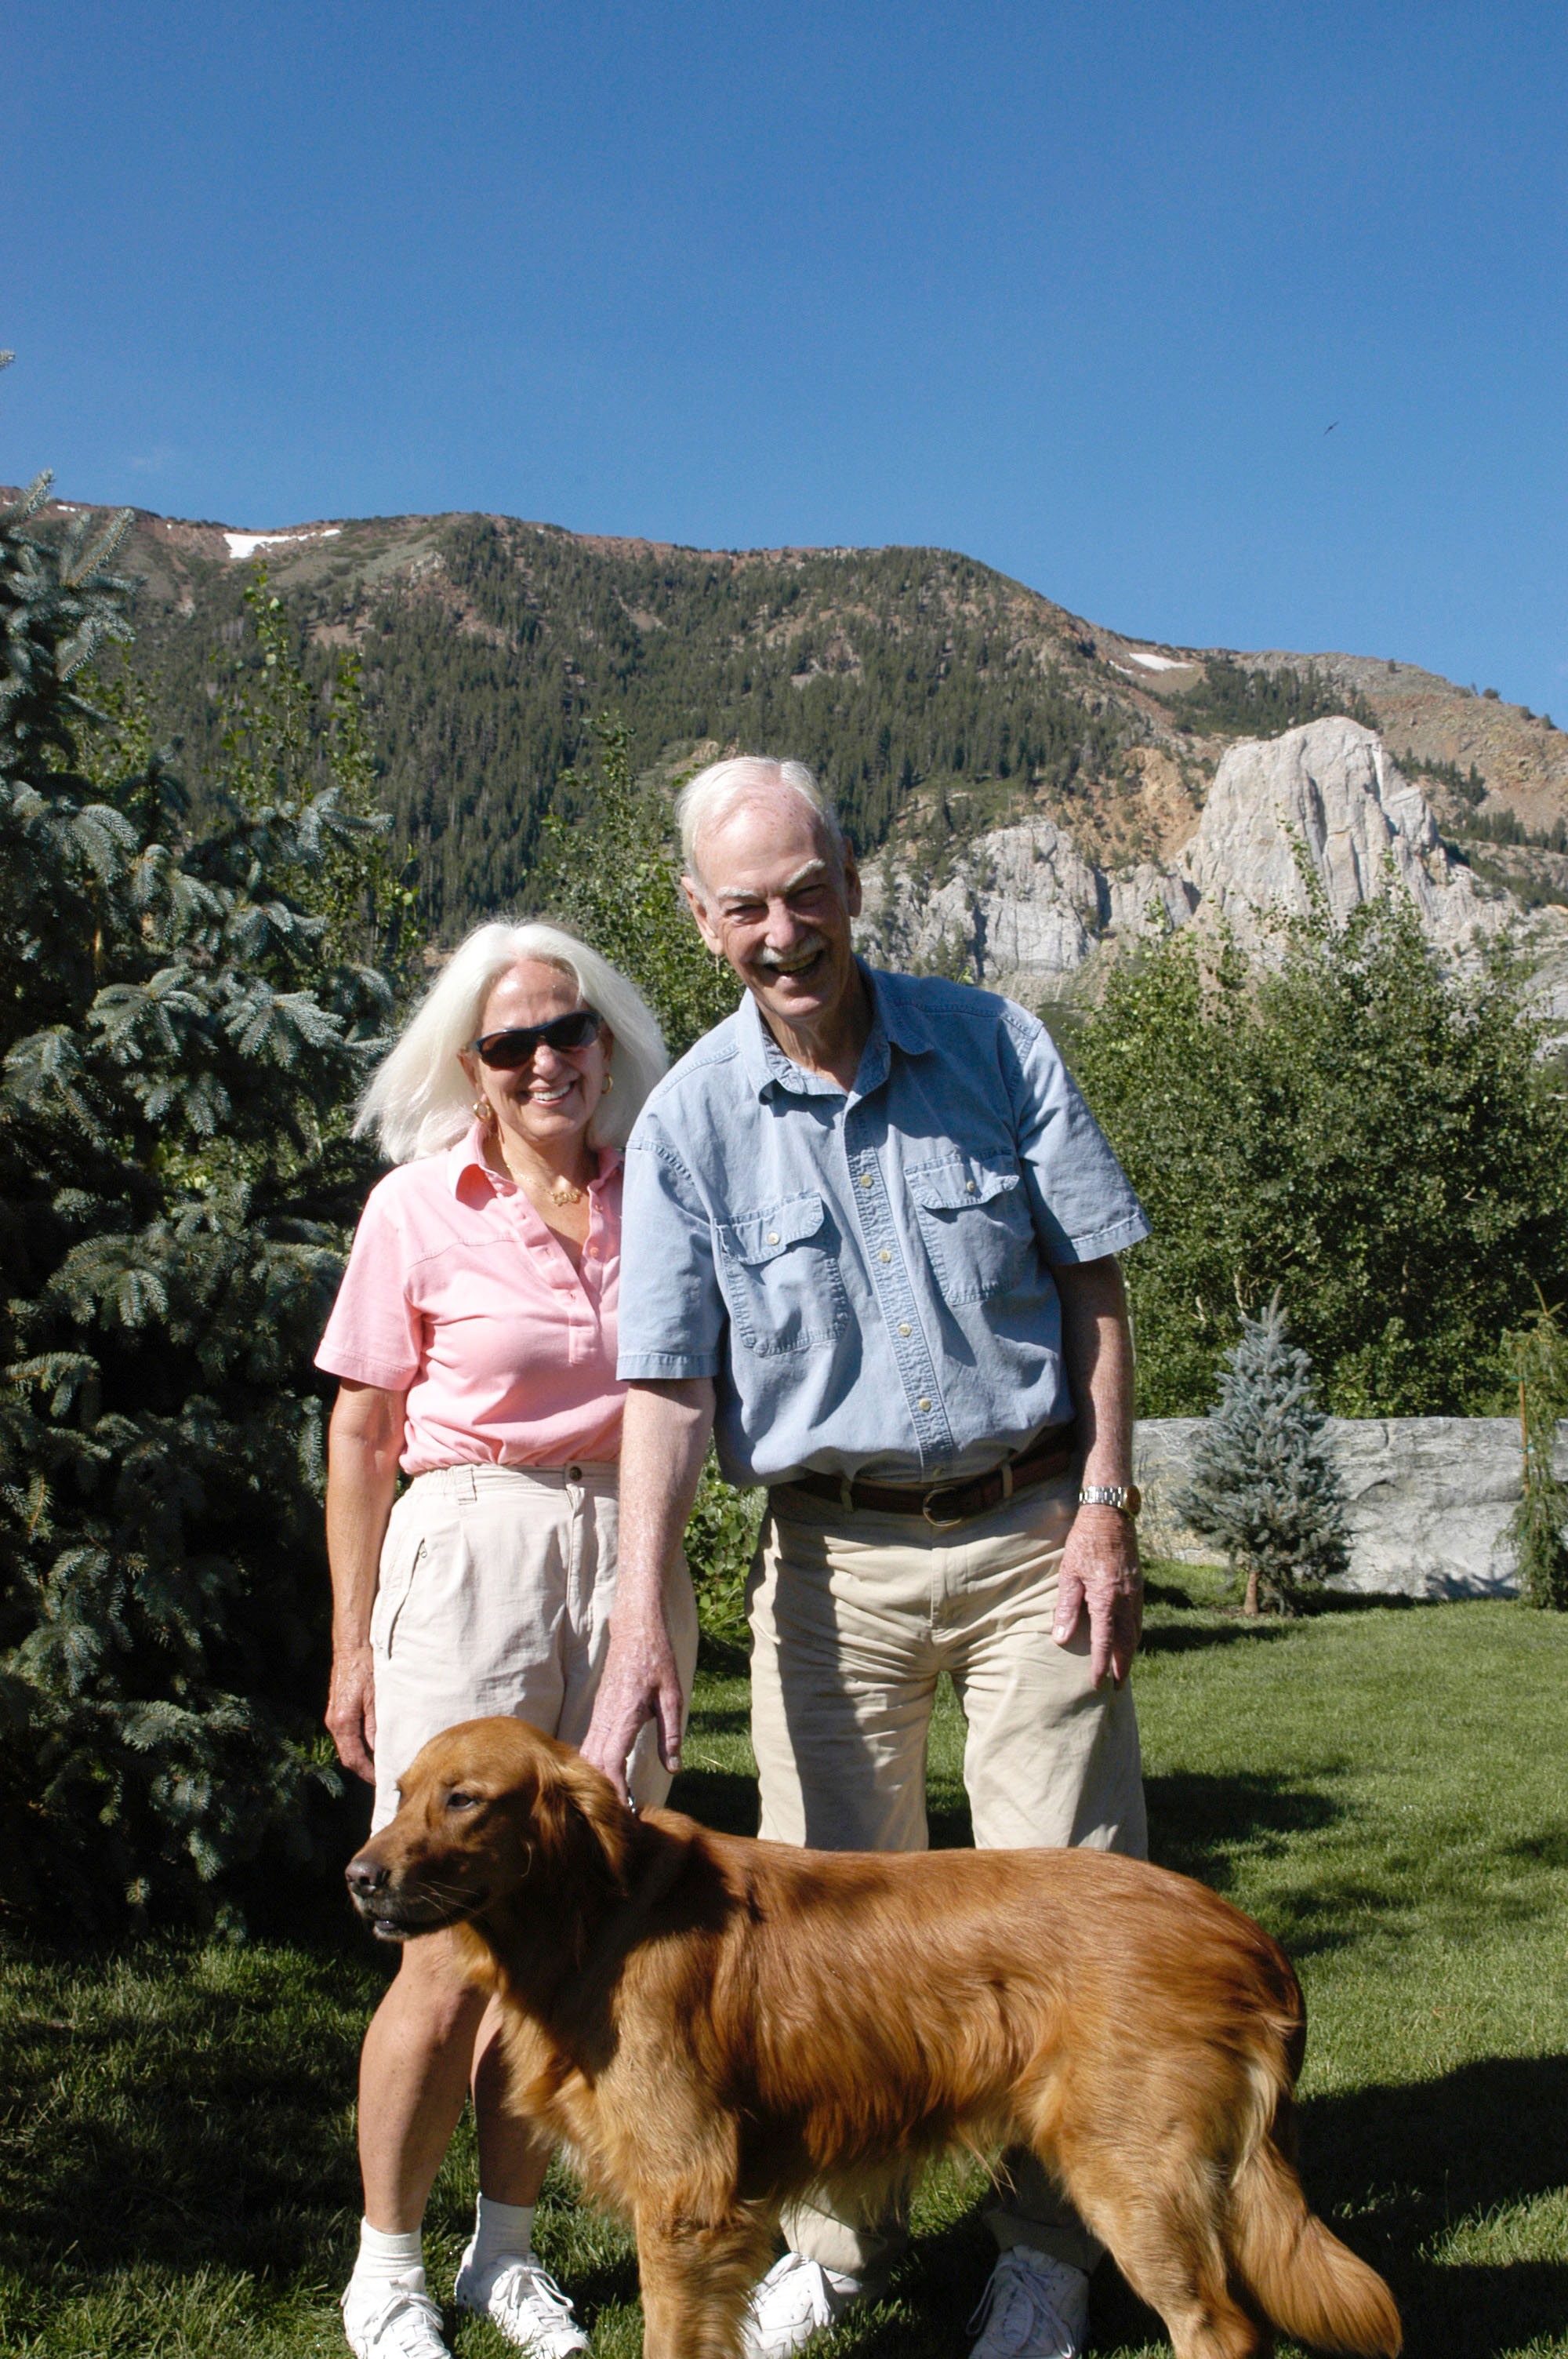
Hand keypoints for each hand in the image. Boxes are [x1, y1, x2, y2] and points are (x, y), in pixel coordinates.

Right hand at [325, 1643, 376, 1782]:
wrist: (352, 1647)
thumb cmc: (365, 1667)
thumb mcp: (376, 1697)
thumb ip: (376, 1725)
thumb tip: (379, 1749)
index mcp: (343, 1721)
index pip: (353, 1758)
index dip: (367, 1772)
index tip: (381, 1779)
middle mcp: (334, 1722)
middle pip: (348, 1755)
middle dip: (364, 1768)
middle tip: (384, 1775)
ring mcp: (334, 1716)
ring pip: (348, 1746)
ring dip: (362, 1756)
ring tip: (382, 1762)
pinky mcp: (338, 1710)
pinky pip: (348, 1735)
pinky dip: (359, 1744)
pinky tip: (374, 1744)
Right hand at [580, 1613, 683, 1803]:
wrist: (635, 1629)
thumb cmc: (656, 1658)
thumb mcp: (673, 1696)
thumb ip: (671, 1734)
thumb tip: (674, 1769)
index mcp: (624, 1715)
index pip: (610, 1763)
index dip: (614, 1790)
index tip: (624, 1812)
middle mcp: (605, 1718)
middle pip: (593, 1766)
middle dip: (604, 1794)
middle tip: (620, 1819)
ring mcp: (598, 1715)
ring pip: (587, 1757)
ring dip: (598, 1781)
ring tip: (615, 1804)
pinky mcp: (599, 1712)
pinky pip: (590, 1745)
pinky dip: (596, 1766)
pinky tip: (608, 1779)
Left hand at [1053, 1505, 1142, 1687]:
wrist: (1110, 1516)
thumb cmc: (1085, 1543)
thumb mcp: (1069, 1574)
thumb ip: (1066, 1608)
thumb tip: (1061, 1638)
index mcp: (1106, 1600)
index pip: (1104, 1642)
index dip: (1101, 1665)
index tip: (1097, 1683)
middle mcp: (1125, 1601)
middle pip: (1127, 1643)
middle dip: (1122, 1668)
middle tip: (1118, 1688)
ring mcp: (1135, 1594)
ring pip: (1136, 1632)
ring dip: (1131, 1654)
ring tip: (1124, 1670)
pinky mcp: (1138, 1587)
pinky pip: (1139, 1619)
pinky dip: (1135, 1635)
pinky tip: (1129, 1640)